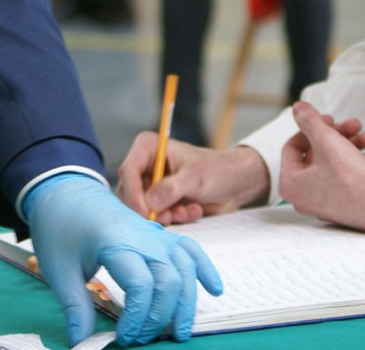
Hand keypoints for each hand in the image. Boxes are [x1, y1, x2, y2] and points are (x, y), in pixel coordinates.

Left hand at [24, 174, 223, 345]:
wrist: (67, 193)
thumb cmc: (61, 228)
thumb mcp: (59, 269)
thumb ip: (74, 307)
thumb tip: (82, 342)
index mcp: (116, 243)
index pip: (141, 286)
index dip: (136, 318)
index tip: (122, 336)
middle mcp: (143, 237)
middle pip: (169, 281)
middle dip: (159, 317)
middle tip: (140, 338)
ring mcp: (155, 234)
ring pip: (185, 269)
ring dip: (186, 303)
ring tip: (178, 332)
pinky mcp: (160, 234)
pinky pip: (191, 250)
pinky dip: (205, 269)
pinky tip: (215, 290)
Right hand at [116, 134, 269, 224]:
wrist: (236, 183)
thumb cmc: (218, 171)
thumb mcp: (196, 178)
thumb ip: (172, 189)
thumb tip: (149, 202)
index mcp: (149, 148)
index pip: (128, 172)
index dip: (134, 195)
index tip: (147, 213)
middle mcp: (146, 164)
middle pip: (130, 192)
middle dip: (149, 209)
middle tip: (170, 216)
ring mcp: (152, 182)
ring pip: (141, 206)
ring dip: (164, 214)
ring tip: (186, 211)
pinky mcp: (159, 198)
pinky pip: (154, 214)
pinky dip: (172, 217)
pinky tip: (190, 211)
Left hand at [279, 101, 364, 232]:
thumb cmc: (350, 177)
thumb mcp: (327, 140)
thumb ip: (309, 120)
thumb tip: (297, 107)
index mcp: (289, 183)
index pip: (293, 146)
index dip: (311, 127)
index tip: (329, 119)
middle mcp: (300, 197)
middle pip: (315, 154)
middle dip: (336, 135)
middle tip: (353, 125)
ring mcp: (320, 204)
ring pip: (330, 164)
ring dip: (348, 146)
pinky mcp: (339, 207)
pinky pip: (340, 179)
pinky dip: (352, 164)